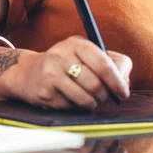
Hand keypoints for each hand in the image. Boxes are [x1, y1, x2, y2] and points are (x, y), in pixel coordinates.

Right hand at [7, 35, 131, 110]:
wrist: (28, 72)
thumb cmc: (65, 64)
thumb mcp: (84, 55)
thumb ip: (109, 64)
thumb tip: (124, 85)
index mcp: (76, 44)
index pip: (103, 64)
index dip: (117, 81)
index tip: (123, 93)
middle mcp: (61, 56)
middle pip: (96, 85)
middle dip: (105, 96)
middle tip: (105, 98)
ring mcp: (51, 75)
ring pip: (85, 99)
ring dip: (93, 104)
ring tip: (90, 100)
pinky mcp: (45, 93)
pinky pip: (71, 107)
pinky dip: (77, 108)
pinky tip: (72, 100)